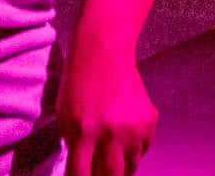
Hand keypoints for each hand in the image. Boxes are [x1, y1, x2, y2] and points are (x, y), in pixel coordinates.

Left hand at [59, 54, 155, 175]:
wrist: (104, 52)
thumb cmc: (78, 82)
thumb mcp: (65, 115)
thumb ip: (73, 145)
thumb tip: (82, 170)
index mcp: (84, 131)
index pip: (82, 173)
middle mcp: (111, 133)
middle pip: (111, 175)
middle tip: (101, 173)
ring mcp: (134, 128)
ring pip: (130, 166)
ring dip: (120, 168)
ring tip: (112, 160)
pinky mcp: (150, 121)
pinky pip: (144, 149)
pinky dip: (134, 150)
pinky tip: (124, 140)